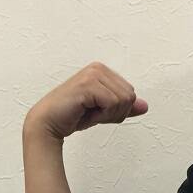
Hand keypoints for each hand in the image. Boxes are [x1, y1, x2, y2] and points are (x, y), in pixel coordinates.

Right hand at [23, 61, 148, 140]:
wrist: (48, 123)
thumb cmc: (71, 116)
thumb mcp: (104, 112)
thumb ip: (124, 107)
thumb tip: (145, 106)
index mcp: (103, 71)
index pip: (130, 94)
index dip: (118, 110)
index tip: (97, 111)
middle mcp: (98, 68)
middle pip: (130, 96)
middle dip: (115, 112)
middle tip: (92, 113)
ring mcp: (93, 74)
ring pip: (123, 100)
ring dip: (107, 114)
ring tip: (88, 112)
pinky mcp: (88, 84)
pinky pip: (112, 103)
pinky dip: (101, 115)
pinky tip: (85, 112)